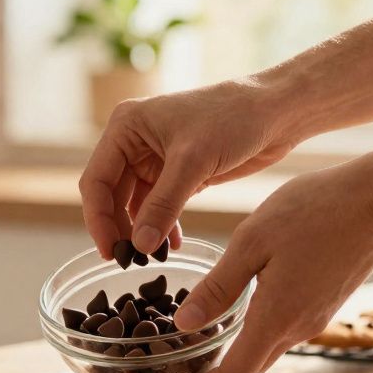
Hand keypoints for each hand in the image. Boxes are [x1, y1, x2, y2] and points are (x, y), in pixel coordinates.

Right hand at [78, 79, 302, 256]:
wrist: (276, 111)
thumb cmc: (234, 117)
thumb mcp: (193, 162)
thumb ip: (163, 206)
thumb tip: (140, 245)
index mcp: (126, 127)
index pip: (97, 180)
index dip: (99, 219)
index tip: (111, 251)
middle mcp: (134, 142)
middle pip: (111, 196)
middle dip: (120, 228)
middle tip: (131, 261)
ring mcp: (155, 159)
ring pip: (134, 205)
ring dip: (142, 231)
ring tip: (152, 257)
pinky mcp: (177, 173)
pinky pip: (158, 207)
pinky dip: (162, 227)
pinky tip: (172, 244)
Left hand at [172, 165, 372, 372]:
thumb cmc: (315, 211)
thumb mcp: (251, 242)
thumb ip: (219, 287)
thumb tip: (185, 323)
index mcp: (276, 317)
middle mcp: (299, 328)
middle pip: (253, 366)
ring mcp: (316, 317)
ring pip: (270, 347)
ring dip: (240, 353)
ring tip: (207, 344)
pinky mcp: (327, 304)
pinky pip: (286, 329)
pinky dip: (260, 332)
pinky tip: (244, 313)